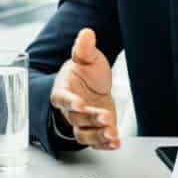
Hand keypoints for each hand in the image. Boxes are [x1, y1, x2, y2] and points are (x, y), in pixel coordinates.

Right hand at [50, 28, 119, 149]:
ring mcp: (82, 123)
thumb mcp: (87, 58)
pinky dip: (104, 145)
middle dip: (90, 118)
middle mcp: (70, 110)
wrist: (92, 87)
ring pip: (84, 134)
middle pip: (76, 118)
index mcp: (63, 90)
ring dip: (98, 135)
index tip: (79, 103)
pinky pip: (95, 142)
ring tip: (112, 134)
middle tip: (104, 116)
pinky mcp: (94, 131)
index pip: (62, 98)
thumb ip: (84, 48)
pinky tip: (115, 143)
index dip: (69, 101)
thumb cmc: (85, 73)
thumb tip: (87, 33)